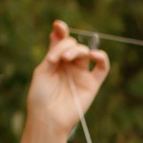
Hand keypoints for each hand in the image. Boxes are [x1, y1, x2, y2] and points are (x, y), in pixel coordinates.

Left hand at [27, 20, 110, 137]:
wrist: (48, 118)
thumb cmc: (41, 96)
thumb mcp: (42, 70)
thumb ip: (53, 52)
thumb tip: (58, 31)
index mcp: (55, 61)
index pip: (61, 41)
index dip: (61, 31)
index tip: (59, 25)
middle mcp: (69, 65)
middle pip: (73, 45)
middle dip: (65, 46)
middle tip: (55, 59)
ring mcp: (81, 74)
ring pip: (86, 52)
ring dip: (76, 50)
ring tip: (65, 59)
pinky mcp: (92, 84)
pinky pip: (102, 67)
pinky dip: (101, 58)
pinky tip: (94, 55)